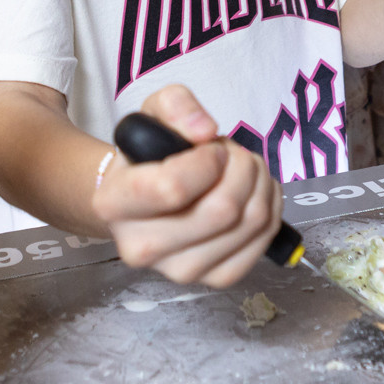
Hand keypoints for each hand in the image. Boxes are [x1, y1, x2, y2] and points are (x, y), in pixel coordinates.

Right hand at [90, 84, 282, 287]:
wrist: (145, 201)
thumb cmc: (149, 156)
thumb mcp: (152, 113)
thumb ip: (175, 105)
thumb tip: (204, 130)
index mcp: (114, 205)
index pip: (173, 188)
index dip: (206, 160)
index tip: (209, 147)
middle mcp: (141, 248)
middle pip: (221, 210)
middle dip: (241, 167)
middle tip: (232, 154)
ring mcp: (179, 270)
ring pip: (249, 223)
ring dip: (259, 184)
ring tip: (241, 170)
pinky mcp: (215, 278)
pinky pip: (263, 242)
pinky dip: (270, 208)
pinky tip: (255, 193)